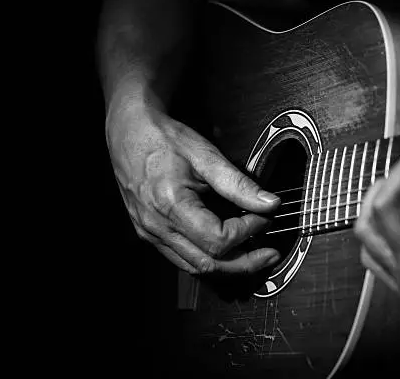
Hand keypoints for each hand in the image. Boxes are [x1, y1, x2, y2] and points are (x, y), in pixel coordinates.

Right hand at [106, 91, 280, 274]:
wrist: (130, 132)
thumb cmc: (163, 138)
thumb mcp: (206, 155)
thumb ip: (238, 183)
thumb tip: (269, 203)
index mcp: (170, 204)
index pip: (218, 239)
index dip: (247, 232)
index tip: (263, 217)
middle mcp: (157, 226)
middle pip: (208, 264)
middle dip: (245, 263)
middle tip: (270, 255)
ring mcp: (150, 233)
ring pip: (195, 267)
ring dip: (228, 267)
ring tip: (254, 256)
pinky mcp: (149, 234)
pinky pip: (182, 259)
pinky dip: (209, 260)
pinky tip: (226, 251)